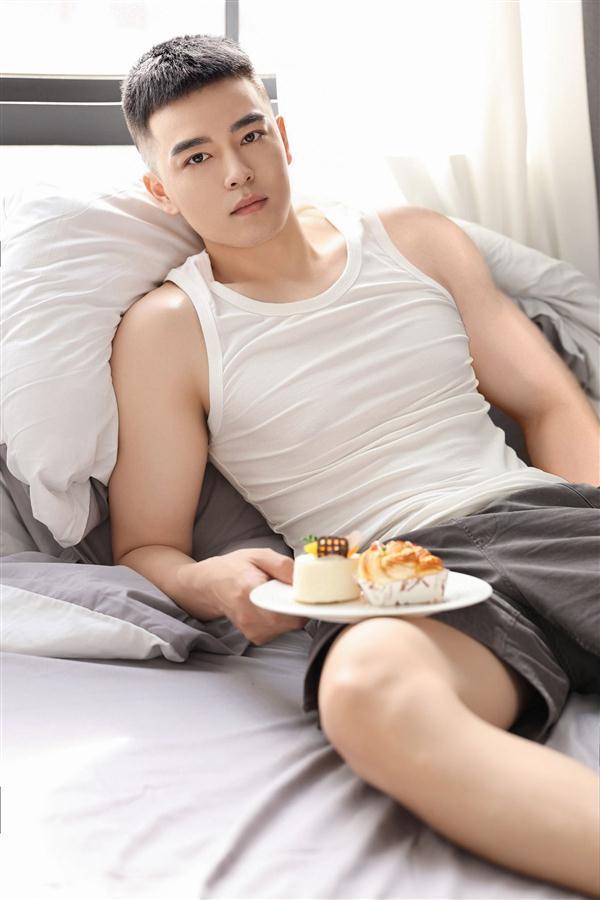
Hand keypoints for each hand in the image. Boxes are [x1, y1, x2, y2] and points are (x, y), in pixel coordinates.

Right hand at [186, 548, 307, 644]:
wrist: (210, 586)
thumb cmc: (235, 568)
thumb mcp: (259, 555)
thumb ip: (282, 565)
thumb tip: (302, 580)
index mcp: (249, 591)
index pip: (284, 608)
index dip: (300, 602)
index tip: (304, 591)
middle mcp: (249, 616)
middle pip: (291, 621)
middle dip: (299, 606)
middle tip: (292, 591)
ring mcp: (251, 630)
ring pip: (289, 627)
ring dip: (291, 613)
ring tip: (279, 596)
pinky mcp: (255, 637)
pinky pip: (281, 631)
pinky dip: (284, 619)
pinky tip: (273, 606)